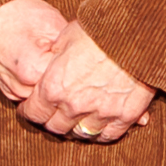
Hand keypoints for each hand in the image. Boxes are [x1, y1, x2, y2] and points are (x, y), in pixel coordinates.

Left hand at [0, 0, 155, 142]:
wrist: (136, 31)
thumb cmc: (99, 29)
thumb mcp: (65, 37)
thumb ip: (54, 57)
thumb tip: (50, 61)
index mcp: (54, 87)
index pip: (33, 113)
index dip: (29, 111)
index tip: (31, 108)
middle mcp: (74, 106)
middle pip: (56, 127)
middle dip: (52, 120)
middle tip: (55, 114)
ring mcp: (100, 113)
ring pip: (82, 134)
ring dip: (77, 128)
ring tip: (77, 120)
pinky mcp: (125, 116)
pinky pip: (108, 135)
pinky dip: (102, 132)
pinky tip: (99, 125)